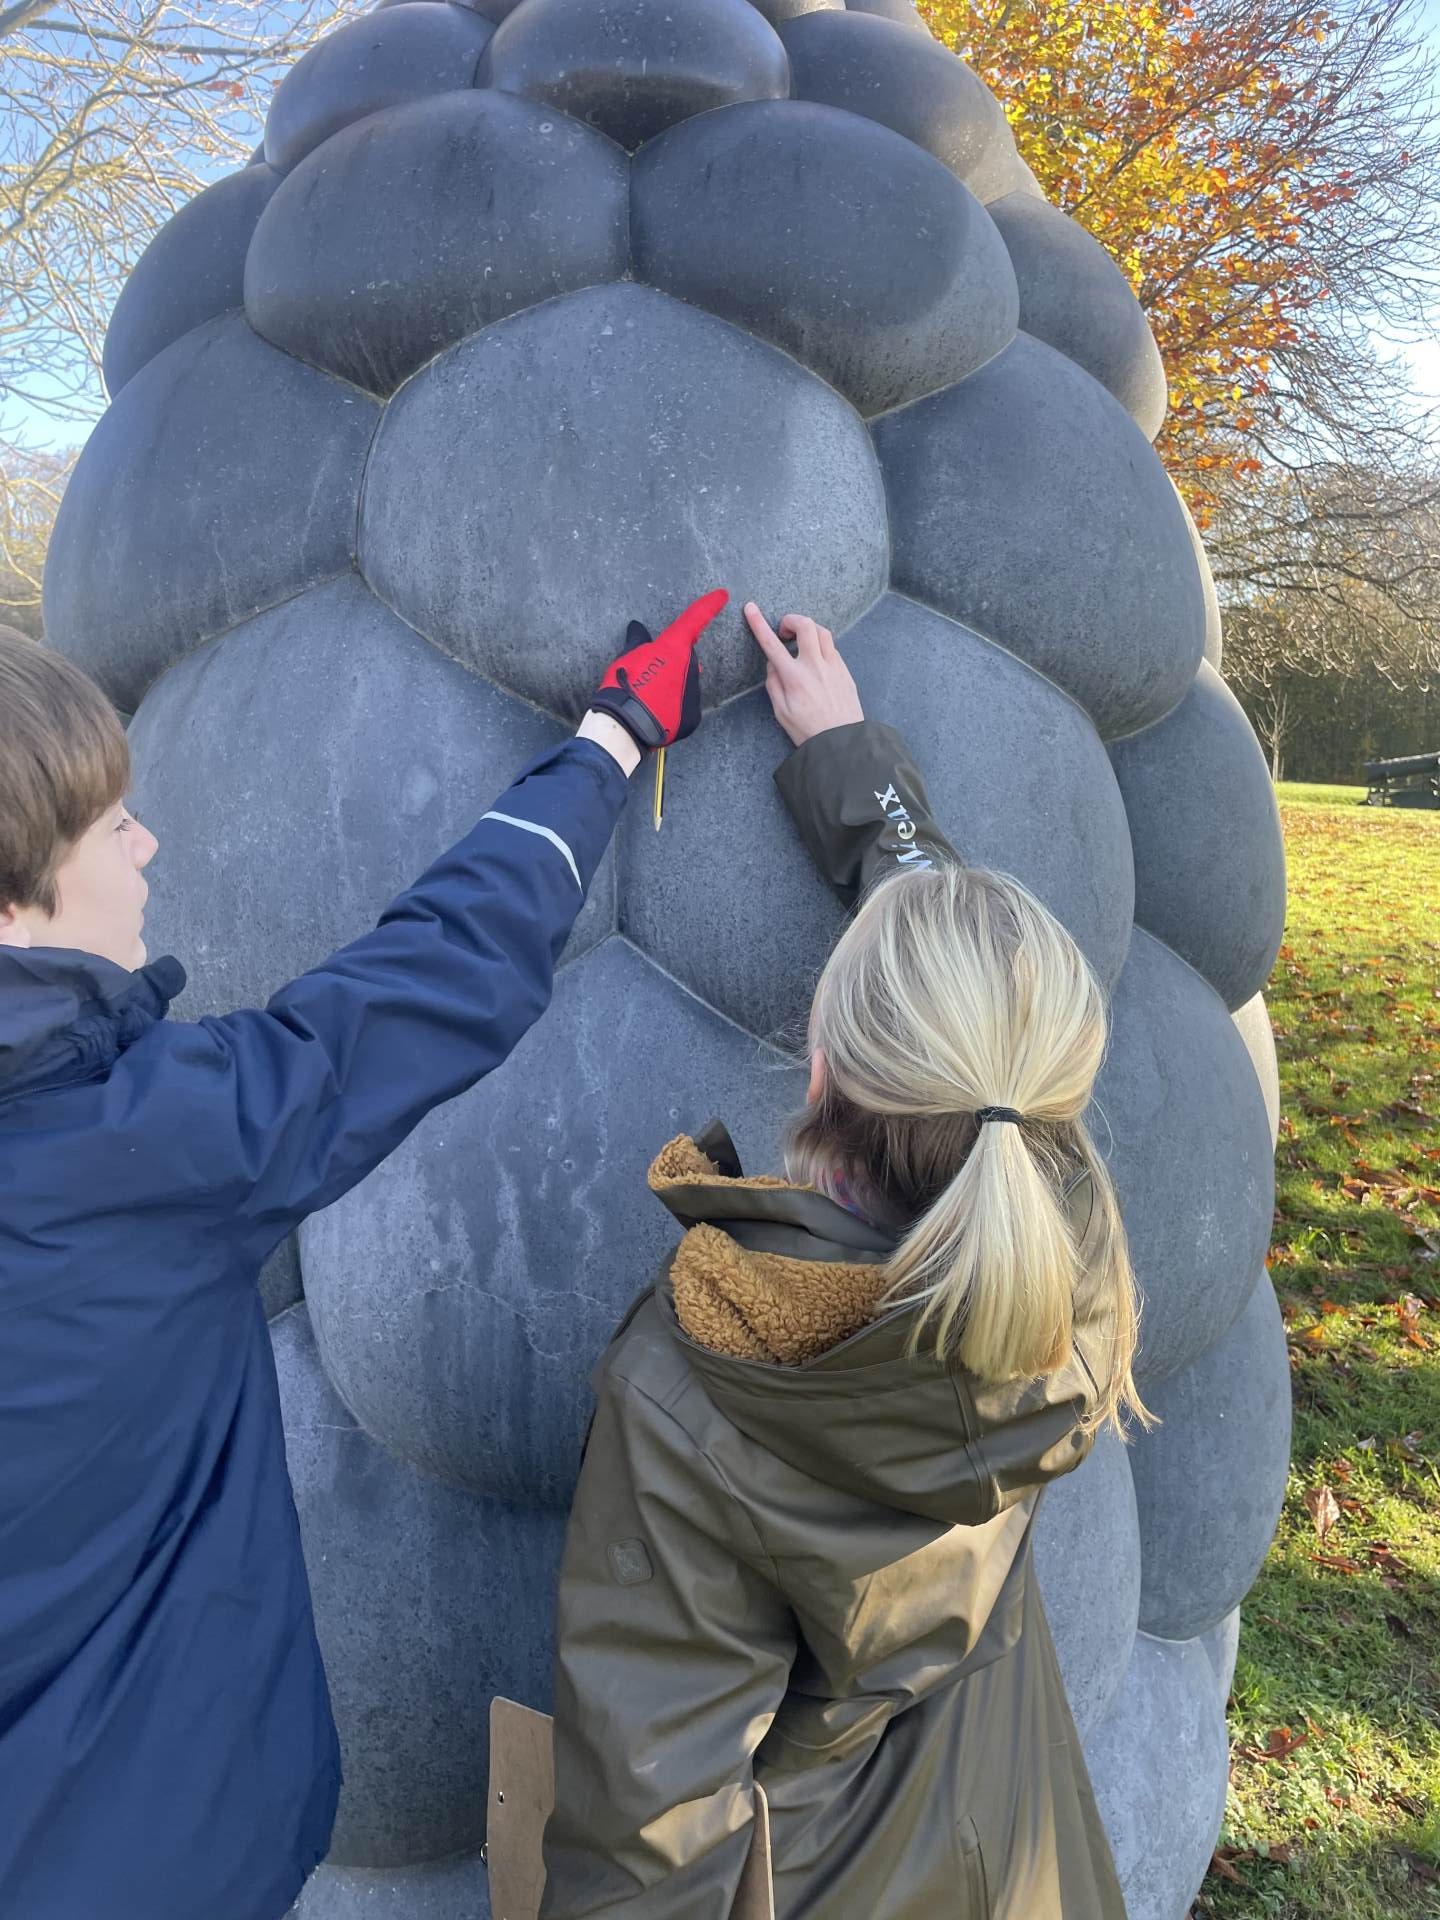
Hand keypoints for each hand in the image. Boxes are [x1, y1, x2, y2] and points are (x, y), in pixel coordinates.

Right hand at [589, 589, 727, 751]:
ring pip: (685, 682)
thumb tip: (637, 627)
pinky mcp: (693, 715)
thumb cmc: (623, 685)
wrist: (625, 725)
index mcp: (673, 646)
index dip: (709, 605)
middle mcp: (689, 666)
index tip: (722, 594)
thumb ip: (638, 640)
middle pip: (685, 658)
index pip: (695, 619)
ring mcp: (693, 691)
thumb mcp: (627, 656)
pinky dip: (673, 707)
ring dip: (672, 685)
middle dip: (672, 663)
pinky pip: (685, 705)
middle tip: (650, 675)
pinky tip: (657, 711)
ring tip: (650, 696)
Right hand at [744, 604, 863, 746]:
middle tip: (783, 631)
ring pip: (822, 632)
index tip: (750, 608)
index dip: (758, 623)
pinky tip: (815, 661)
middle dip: (791, 619)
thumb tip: (772, 665)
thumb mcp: (781, 713)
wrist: (842, 742)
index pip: (771, 643)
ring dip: (808, 631)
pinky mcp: (845, 671)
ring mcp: (834, 666)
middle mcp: (815, 666)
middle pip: (806, 624)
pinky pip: (832, 648)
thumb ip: (773, 685)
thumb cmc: (809, 731)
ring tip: (800, 644)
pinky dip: (820, 647)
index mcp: (794, 678)